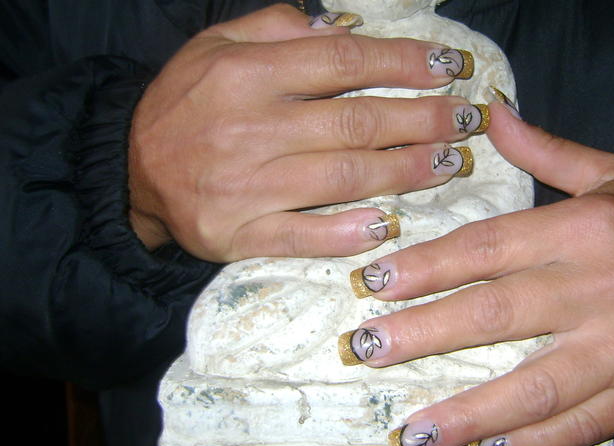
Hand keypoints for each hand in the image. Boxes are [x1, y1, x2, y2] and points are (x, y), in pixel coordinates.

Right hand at [128, 5, 481, 261]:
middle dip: (424, 119)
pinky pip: (305, 235)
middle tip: (467, 120)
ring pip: (344, 177)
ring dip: (407, 171)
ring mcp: (246, 186)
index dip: (404, 64)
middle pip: (358, 122)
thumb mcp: (216, 45)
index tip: (449, 66)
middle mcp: (250, 127)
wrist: (131, 173)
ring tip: (452, 162)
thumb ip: (278, 27)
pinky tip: (389, 223)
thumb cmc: (185, 103)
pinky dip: (349, 231)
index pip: (344, 63)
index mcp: (247, 73)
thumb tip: (346, 29)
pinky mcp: (239, 234)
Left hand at [342, 102, 613, 445]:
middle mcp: (602, 287)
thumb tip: (491, 113)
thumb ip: (545, 150)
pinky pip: (581, 424)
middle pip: (496, 314)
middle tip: (368, 348)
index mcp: (586, 228)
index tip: (376, 283)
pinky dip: (534, 442)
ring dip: (470, 412)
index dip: (427, 266)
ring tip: (417, 430)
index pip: (488, 246)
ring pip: (534, 385)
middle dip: (425, 334)